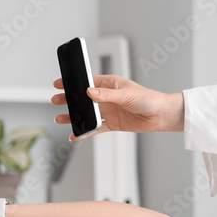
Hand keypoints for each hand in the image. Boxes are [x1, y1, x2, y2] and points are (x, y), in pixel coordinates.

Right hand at [51, 75, 184, 138]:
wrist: (160, 116)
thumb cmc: (148, 99)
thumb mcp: (126, 95)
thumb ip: (106, 95)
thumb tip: (89, 92)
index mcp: (110, 84)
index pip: (87, 81)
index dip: (73, 82)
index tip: (59, 83)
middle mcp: (107, 97)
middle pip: (83, 98)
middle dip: (69, 99)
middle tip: (55, 100)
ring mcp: (108, 110)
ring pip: (87, 113)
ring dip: (74, 116)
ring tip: (60, 119)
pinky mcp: (112, 124)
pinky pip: (95, 128)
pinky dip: (85, 132)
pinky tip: (76, 135)